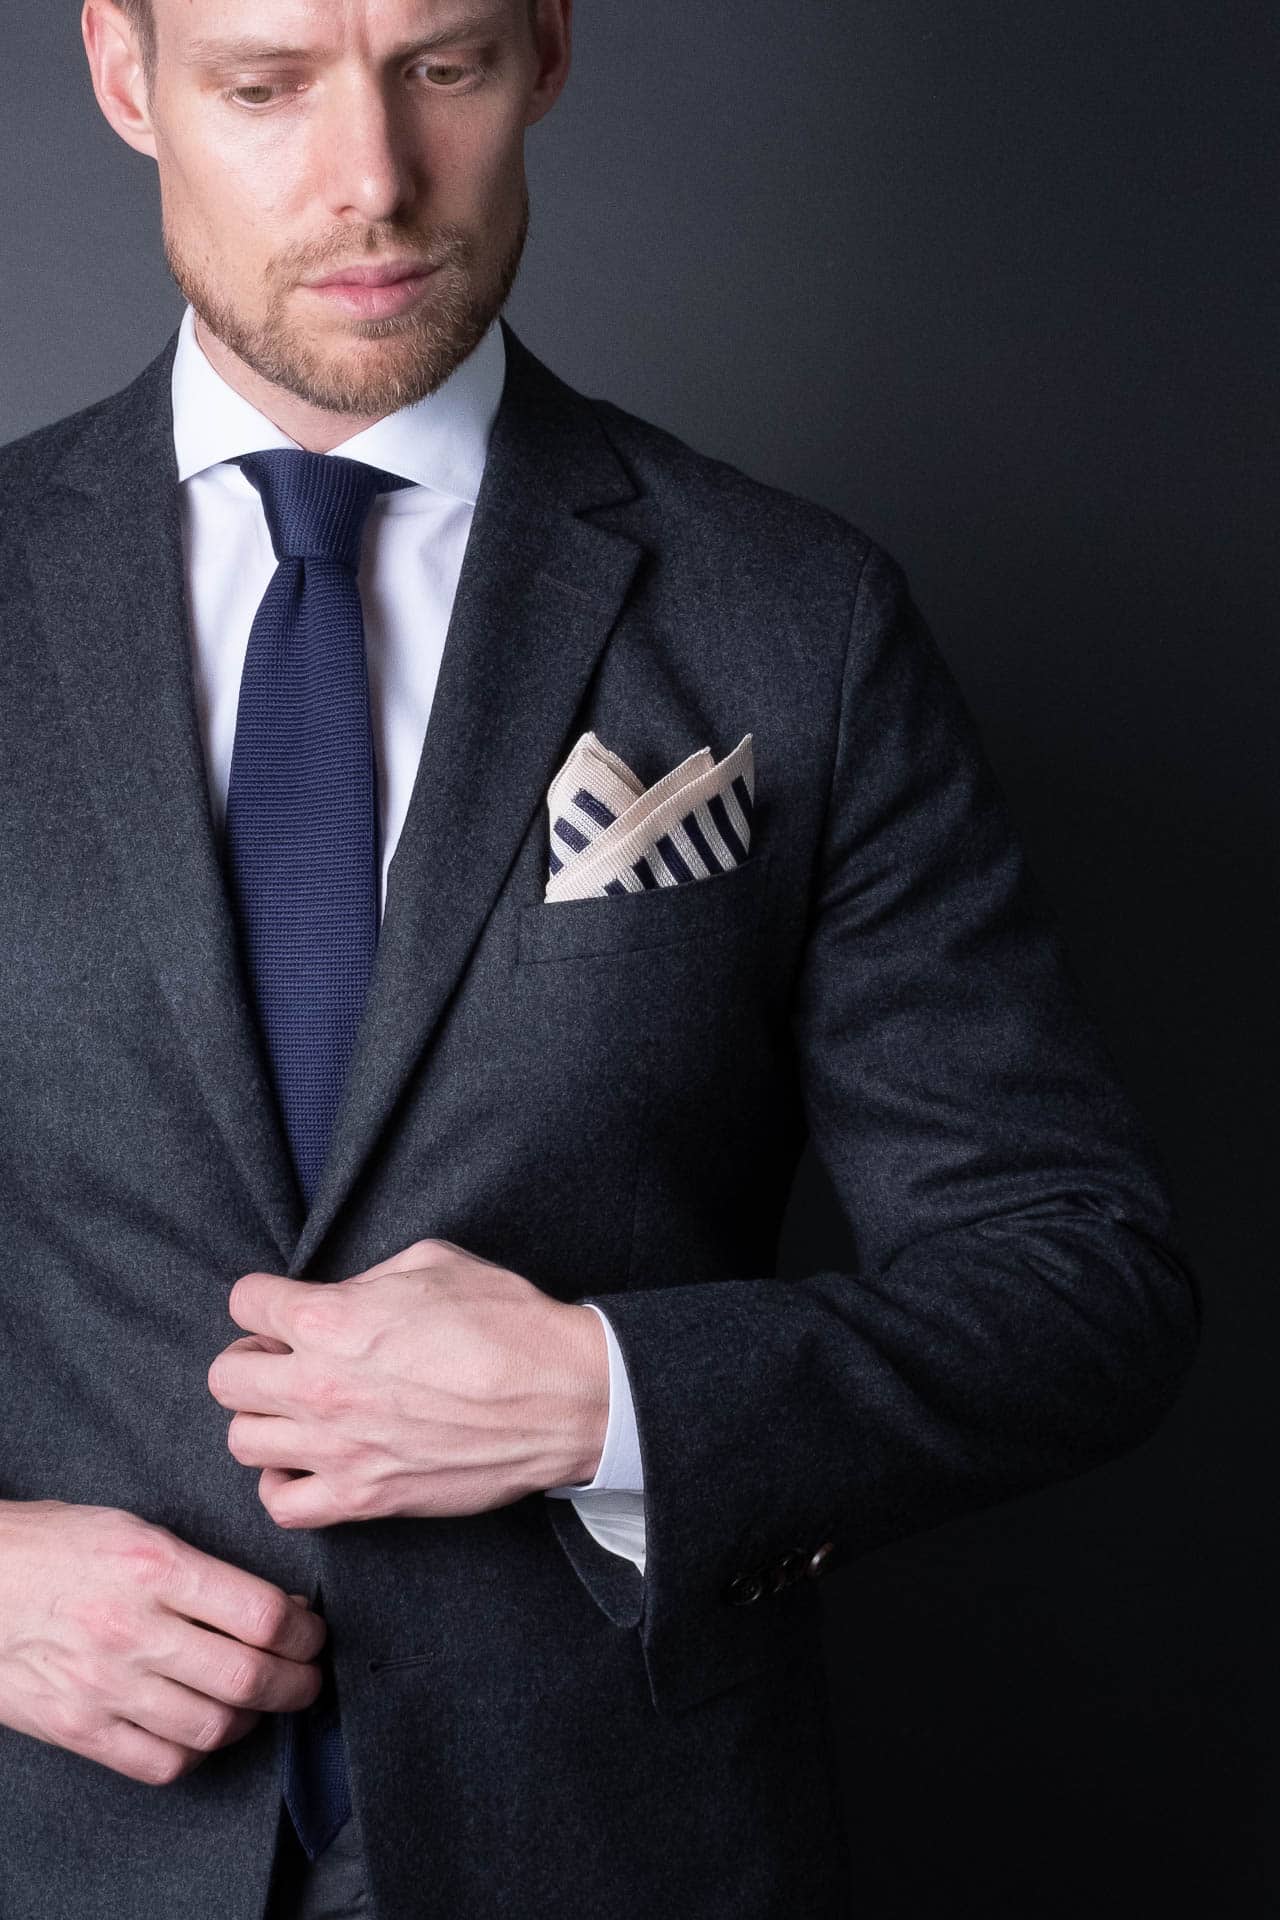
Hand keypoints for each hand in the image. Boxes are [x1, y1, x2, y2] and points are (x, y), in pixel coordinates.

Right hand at [0, 1500, 325, 1785]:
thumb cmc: (55, 1546)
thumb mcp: (135, 1529)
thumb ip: (202, 1570)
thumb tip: (276, 1607)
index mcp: (154, 1567)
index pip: (262, 1616)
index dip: (305, 1633)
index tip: (313, 1633)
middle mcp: (132, 1630)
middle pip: (248, 1678)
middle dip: (297, 1683)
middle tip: (308, 1677)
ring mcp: (102, 1685)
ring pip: (212, 1727)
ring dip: (254, 1720)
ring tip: (262, 1703)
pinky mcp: (76, 1727)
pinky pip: (160, 1762)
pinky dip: (197, 1753)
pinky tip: (203, 1731)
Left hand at [207, 1238, 609, 1529]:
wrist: (562, 1397)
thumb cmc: (507, 1322)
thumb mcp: (433, 1262)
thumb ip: (365, 1280)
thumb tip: (338, 1299)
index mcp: (329, 1318)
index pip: (244, 1302)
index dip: (265, 1300)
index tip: (285, 1308)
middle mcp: (318, 1385)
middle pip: (227, 1377)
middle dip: (252, 1359)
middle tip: (286, 1359)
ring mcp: (336, 1449)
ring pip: (241, 1441)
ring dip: (266, 1421)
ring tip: (299, 1413)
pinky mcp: (363, 1498)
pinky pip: (281, 1505)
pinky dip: (285, 1485)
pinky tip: (310, 1463)